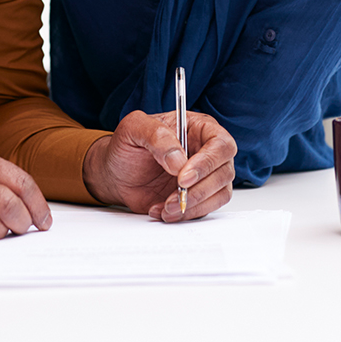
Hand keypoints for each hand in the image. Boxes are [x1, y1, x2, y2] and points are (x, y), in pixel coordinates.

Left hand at [83, 110, 235, 221]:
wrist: (116, 173)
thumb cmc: (127, 146)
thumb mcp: (133, 128)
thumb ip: (156, 136)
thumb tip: (179, 160)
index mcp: (197, 127)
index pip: (220, 143)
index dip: (207, 162)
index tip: (183, 177)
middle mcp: (206, 150)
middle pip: (224, 171)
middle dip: (199, 189)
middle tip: (172, 197)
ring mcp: (205, 175)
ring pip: (219, 194)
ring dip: (193, 205)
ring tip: (165, 207)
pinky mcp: (199, 196)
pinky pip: (205, 209)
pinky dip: (185, 214)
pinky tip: (162, 209)